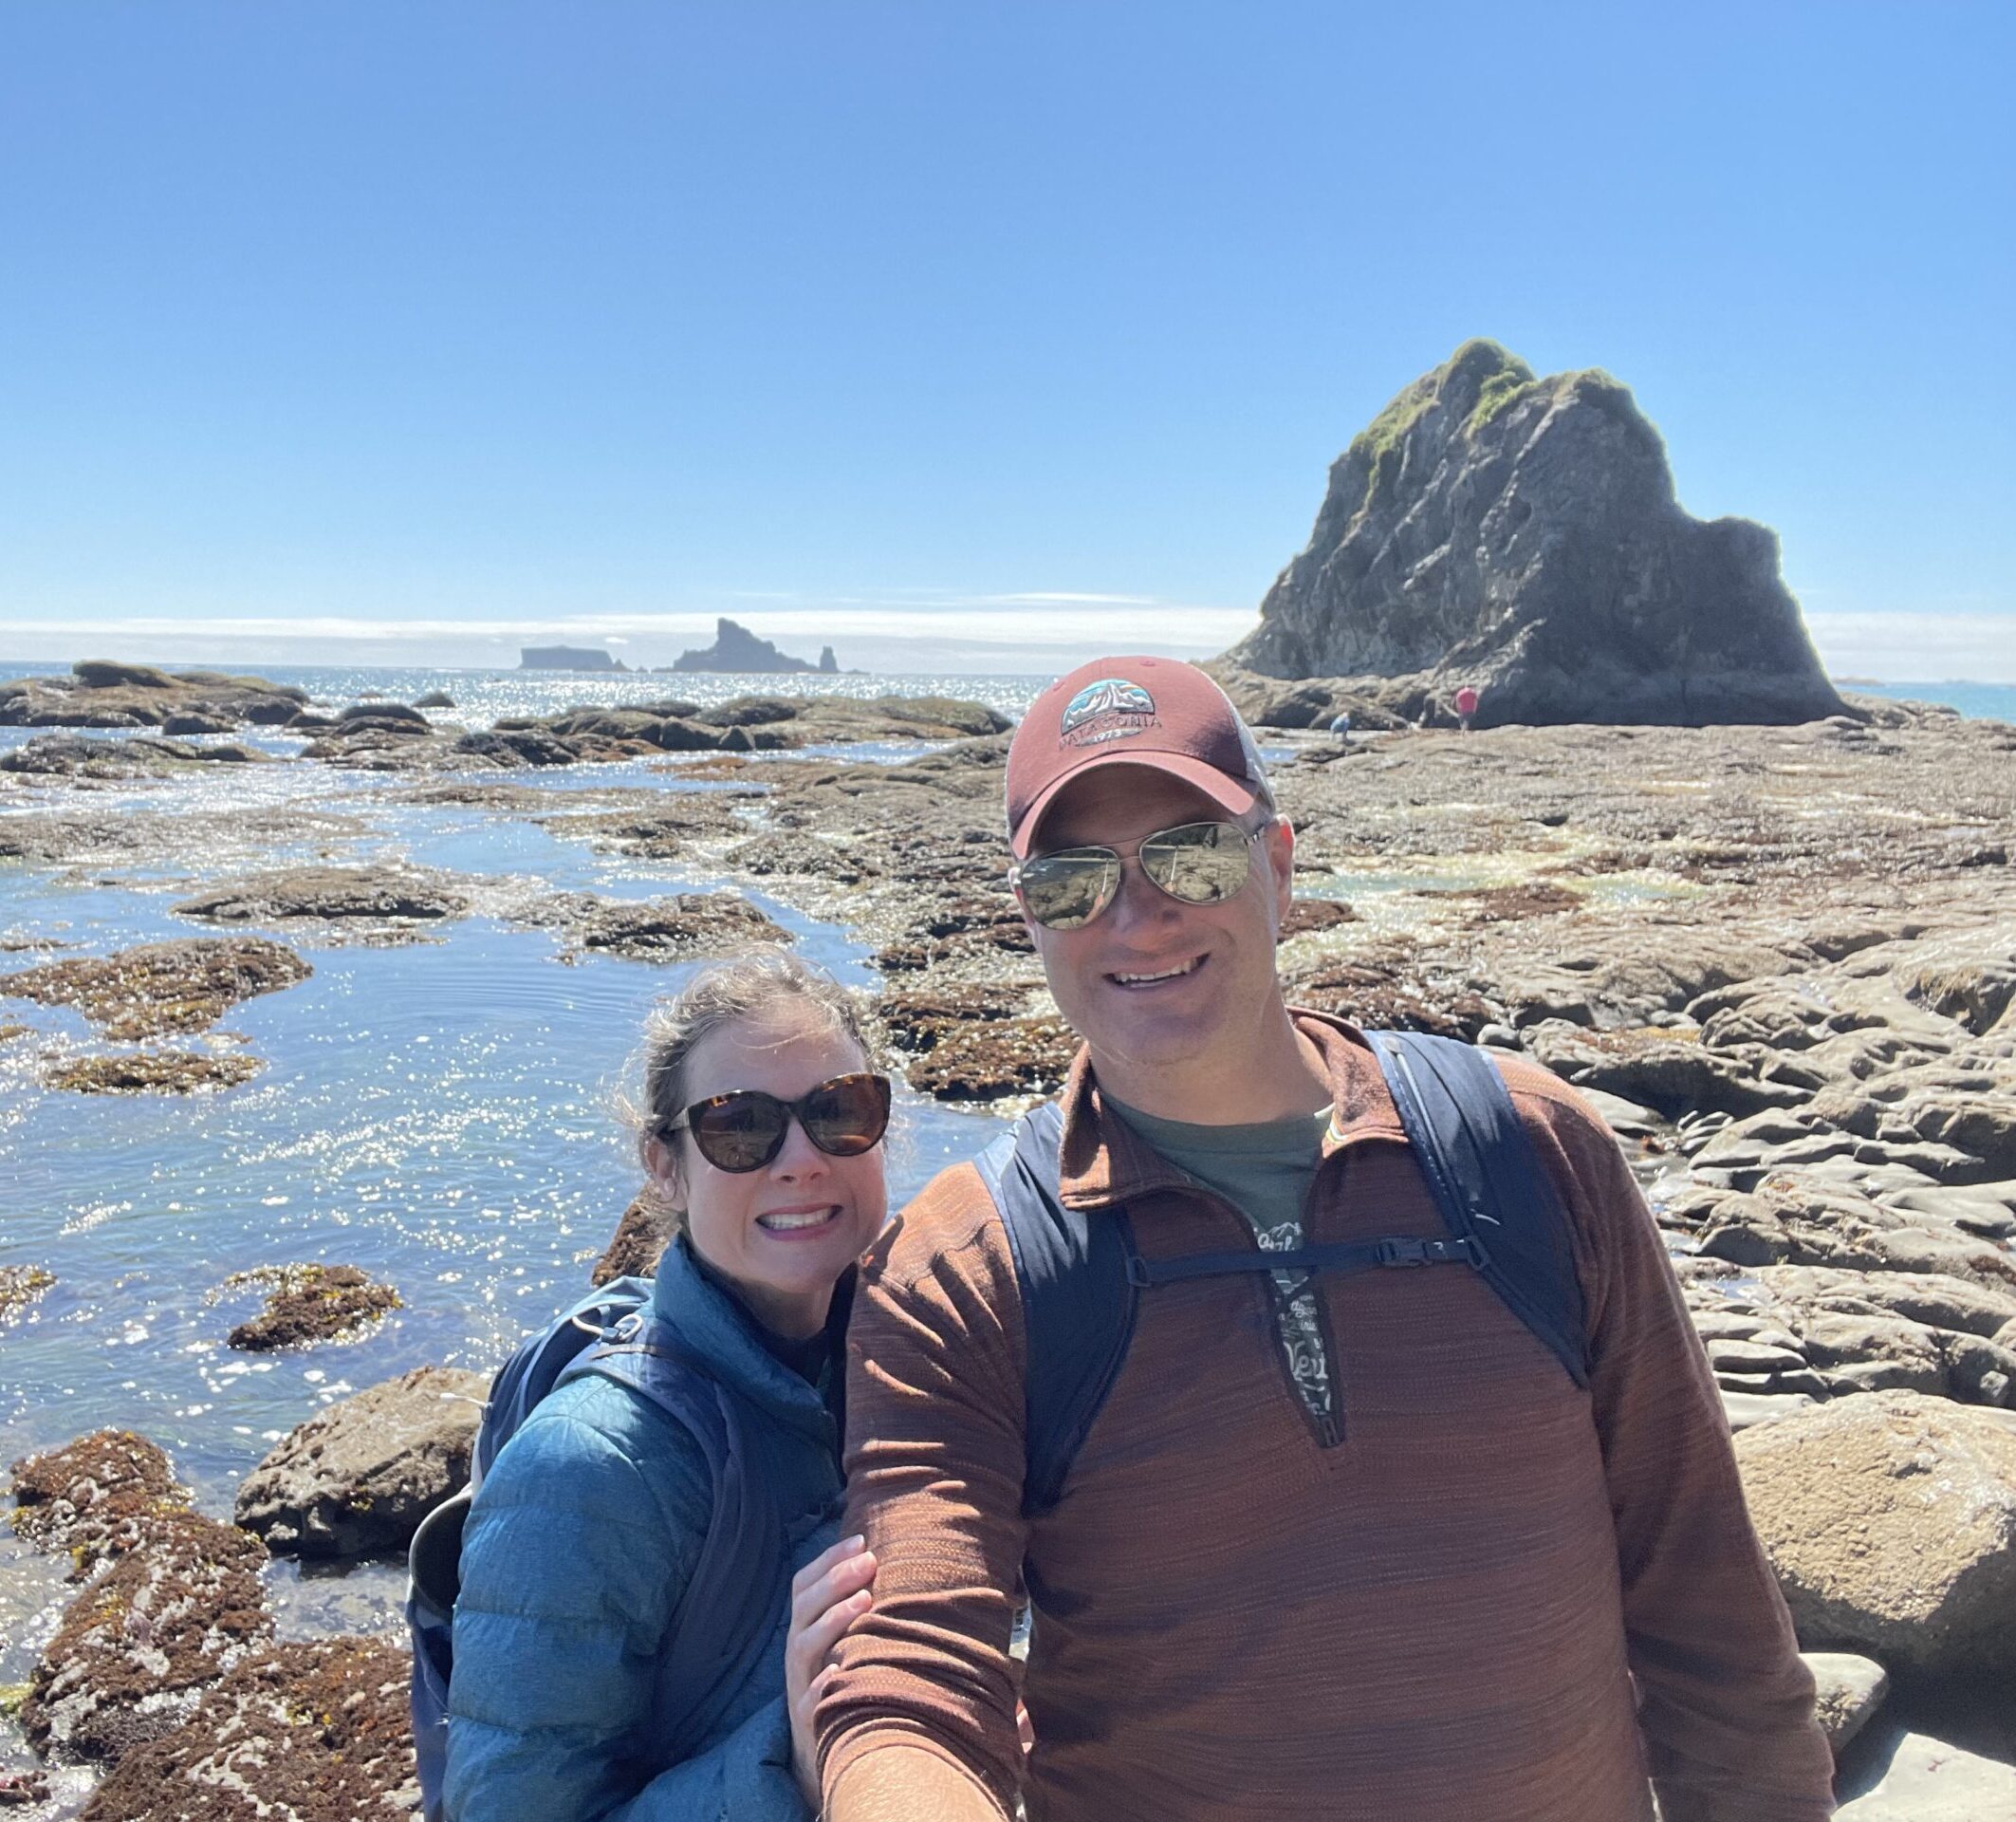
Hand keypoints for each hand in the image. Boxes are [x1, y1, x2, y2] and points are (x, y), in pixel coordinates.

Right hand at [786, 1532, 876, 1803]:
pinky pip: (809, 1704)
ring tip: (865, 1600)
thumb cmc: (843, 1684)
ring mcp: (800, 1687)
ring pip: (802, 1648)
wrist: (824, 1753)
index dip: (829, 1560)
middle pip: (803, 1609)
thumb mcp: (841, 1642)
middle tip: (869, 1560)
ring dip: (833, 1620)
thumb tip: (882, 1559)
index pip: (804, 1585)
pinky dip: (823, 1686)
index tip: (861, 1539)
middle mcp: (798, 1654)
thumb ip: (853, 1606)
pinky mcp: (810, 1723)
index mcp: (805, 1630)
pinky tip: (841, 1671)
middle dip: (835, 1580)